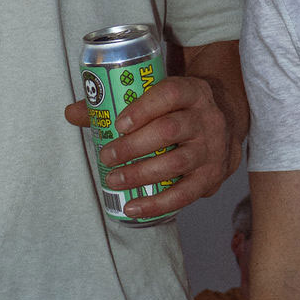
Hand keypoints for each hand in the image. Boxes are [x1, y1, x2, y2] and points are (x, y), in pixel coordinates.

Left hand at [65, 72, 239, 218]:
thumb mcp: (159, 96)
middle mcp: (207, 119)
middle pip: (170, 131)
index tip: (118, 123)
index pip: (170, 94)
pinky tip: (133, 207)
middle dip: (134, 146)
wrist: (227, 123)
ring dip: (142, 174)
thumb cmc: (179, 109)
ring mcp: (212, 149)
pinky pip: (185, 194)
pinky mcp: (212, 177)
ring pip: (177, 162)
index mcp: (193, 92)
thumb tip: (72, 113)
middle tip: (107, 156)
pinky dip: (158, 204)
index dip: (143, 108)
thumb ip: (115, 102)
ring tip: (114, 180)